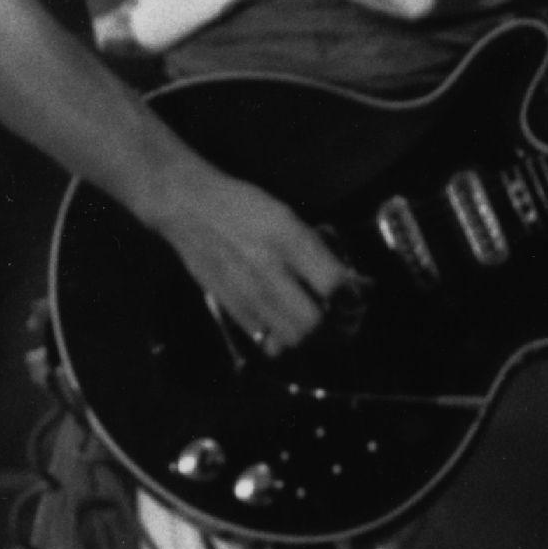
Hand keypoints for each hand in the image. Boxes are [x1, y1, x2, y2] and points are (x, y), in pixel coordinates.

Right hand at [137, 160, 353, 355]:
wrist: (190, 209)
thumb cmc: (243, 206)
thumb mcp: (287, 216)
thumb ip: (316, 250)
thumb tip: (346, 283)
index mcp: (288, 241)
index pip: (335, 287)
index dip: (354, 297)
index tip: (357, 294)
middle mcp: (269, 272)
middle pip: (315, 324)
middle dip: (337, 326)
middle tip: (343, 317)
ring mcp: (248, 295)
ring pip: (293, 339)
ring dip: (313, 338)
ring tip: (319, 325)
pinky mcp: (232, 309)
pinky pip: (268, 342)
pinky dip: (286, 340)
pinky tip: (288, 324)